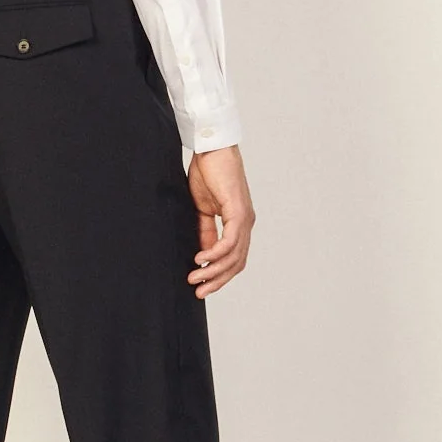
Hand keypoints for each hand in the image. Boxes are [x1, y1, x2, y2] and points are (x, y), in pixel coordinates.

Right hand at [187, 145, 253, 297]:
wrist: (211, 149)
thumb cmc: (207, 173)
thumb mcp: (203, 209)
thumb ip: (206, 231)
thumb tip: (204, 253)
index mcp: (239, 223)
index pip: (234, 258)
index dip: (219, 274)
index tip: (201, 285)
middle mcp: (246, 223)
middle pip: (237, 263)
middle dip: (217, 281)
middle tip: (199, 292)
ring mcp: (245, 218)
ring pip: (234, 256)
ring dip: (214, 271)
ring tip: (195, 278)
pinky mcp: (239, 211)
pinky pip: (230, 241)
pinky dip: (216, 253)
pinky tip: (201, 259)